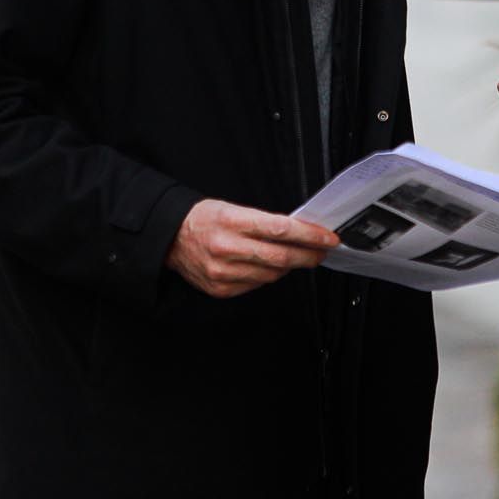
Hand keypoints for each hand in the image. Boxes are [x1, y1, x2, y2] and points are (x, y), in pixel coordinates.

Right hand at [164, 199, 339, 298]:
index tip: (328, 237)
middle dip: (309, 255)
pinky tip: (269, 267)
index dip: (310, 235)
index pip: (281, 228)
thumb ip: (264, 222)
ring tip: (296, 257)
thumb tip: (298, 234)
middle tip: (322, 251)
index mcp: (232, 221)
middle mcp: (227, 248)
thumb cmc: (204, 219)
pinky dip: (268, 276)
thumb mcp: (232, 209)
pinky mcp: (221, 289)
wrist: (171, 238)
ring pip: (272, 274)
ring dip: (289, 266)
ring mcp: (223, 272)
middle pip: (281, 257)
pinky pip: (256, 285)